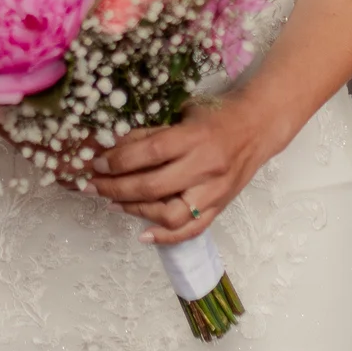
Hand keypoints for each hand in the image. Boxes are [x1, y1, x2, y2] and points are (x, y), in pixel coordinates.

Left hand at [85, 87, 281, 243]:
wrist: (258, 126)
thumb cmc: (216, 114)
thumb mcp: (183, 113)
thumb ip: (153, 133)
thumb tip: (114, 148)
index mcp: (195, 138)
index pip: (149, 153)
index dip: (118, 160)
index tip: (97, 163)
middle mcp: (205, 167)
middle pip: (153, 186)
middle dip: (116, 188)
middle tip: (93, 186)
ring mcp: (214, 191)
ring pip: (170, 214)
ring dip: (136, 211)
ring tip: (113, 203)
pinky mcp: (220, 207)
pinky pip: (191, 230)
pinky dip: (165, 237)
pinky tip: (143, 234)